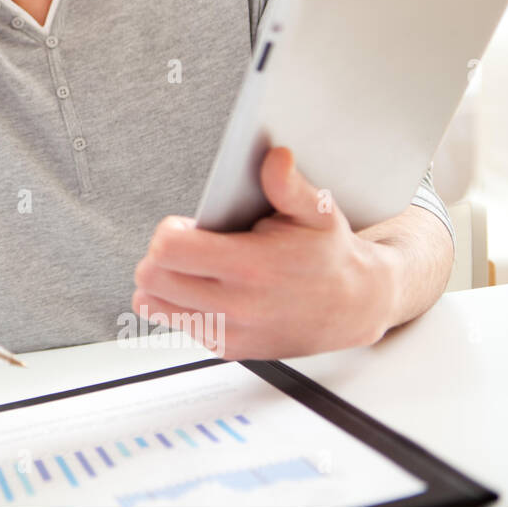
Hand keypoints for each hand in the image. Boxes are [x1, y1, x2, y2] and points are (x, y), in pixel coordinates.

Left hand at [131, 147, 400, 359]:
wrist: (356, 307)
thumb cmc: (331, 255)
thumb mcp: (318, 212)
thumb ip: (289, 185)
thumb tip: (275, 158)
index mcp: (252, 266)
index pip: (169, 251)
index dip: (167, 231)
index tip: (184, 225)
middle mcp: (237, 305)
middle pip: (151, 278)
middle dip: (159, 255)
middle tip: (184, 244)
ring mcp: (230, 331)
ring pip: (153, 304)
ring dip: (161, 281)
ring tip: (189, 266)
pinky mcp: (227, 348)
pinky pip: (175, 323)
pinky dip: (178, 304)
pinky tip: (205, 288)